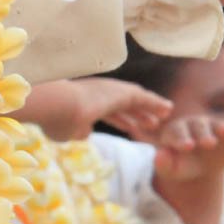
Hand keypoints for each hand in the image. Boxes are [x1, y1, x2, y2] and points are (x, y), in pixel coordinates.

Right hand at [19, 78, 171, 140]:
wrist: (58, 106)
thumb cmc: (56, 120)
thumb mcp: (65, 130)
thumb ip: (77, 131)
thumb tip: (87, 132)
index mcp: (84, 102)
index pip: (107, 111)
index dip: (119, 119)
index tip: (129, 126)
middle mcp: (98, 93)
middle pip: (124, 105)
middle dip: (137, 114)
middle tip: (151, 123)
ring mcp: (110, 90)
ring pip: (136, 100)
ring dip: (150, 108)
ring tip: (164, 115)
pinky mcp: (122, 92)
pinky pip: (144, 98)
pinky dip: (156, 103)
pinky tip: (168, 109)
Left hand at [150, 116, 223, 182]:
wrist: (199, 169)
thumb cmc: (179, 167)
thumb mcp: (169, 169)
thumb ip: (163, 163)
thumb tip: (159, 156)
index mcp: (176, 130)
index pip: (176, 132)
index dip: (181, 139)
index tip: (187, 147)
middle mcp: (195, 124)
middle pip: (199, 127)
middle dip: (204, 135)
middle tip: (208, 143)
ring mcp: (214, 128)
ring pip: (218, 126)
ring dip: (222, 128)